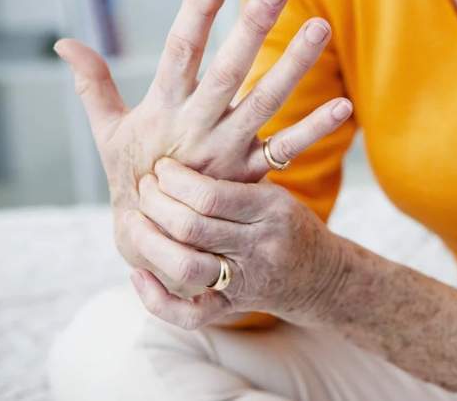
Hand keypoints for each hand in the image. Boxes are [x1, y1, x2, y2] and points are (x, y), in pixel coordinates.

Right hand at [55, 0, 351, 290]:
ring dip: (293, 65)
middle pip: (227, 70)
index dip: (196, 11)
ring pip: (264, 102)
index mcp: (163, 109)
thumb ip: (93, 85)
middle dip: (251, 29)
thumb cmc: (130, 178)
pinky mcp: (249, 175)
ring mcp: (227, 151)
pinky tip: (344, 105)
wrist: (151, 243)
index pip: (179, 50)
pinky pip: (286, 151)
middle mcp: (198, 126)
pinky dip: (314, 129)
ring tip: (321, 28)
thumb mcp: (106, 132)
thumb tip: (63, 42)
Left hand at [130, 157, 346, 328]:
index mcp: (271, 209)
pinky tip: (137, 275)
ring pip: (186, 268)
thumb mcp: (274, 192)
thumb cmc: (288, 224)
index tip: (161, 167)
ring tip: (134, 221)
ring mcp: (245, 280)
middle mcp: (259, 245)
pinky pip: (190, 314)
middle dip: (156, 204)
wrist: (322, 276)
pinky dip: (157, 299)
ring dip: (149, 243)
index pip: (211, 195)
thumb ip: (237, 175)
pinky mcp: (231, 306)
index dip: (175, 180)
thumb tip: (187, 142)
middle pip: (192, 228)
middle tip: (144, 188)